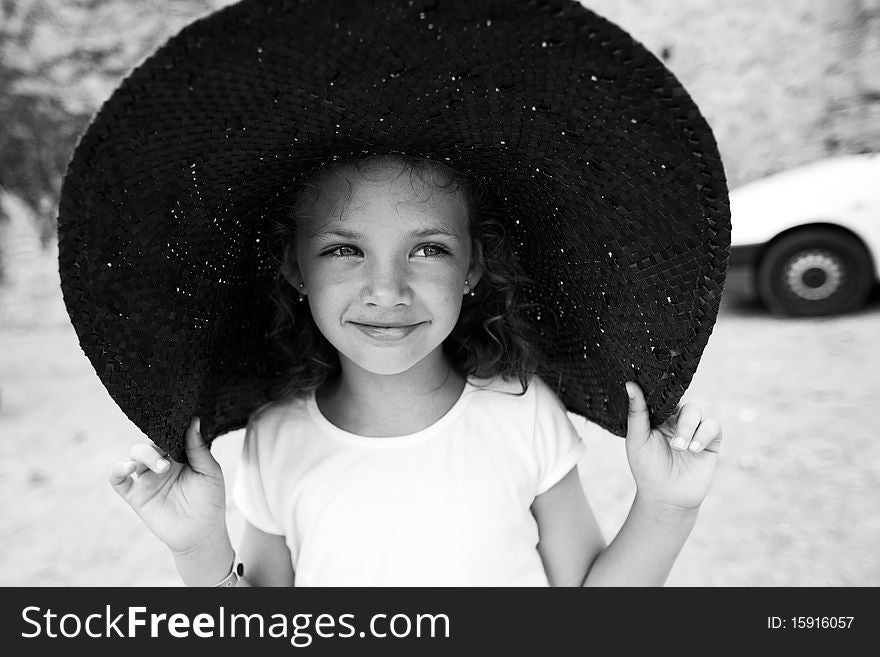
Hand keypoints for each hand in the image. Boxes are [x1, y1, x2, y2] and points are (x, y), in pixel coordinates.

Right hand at [108, 417, 229, 557]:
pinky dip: (117, 470)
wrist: (201, 533)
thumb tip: (193, 420)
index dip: (170, 428)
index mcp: (181, 455)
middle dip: (157, 447)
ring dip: (144, 456)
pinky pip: (117, 480)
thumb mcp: (210, 472)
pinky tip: (126, 468)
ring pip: (135, 456)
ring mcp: (148, 479)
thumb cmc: (209, 501)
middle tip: (170, 461)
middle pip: (150, 443)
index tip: (174, 423)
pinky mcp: (136, 495)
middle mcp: (162, 463)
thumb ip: (198, 448)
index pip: (169, 435)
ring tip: (161, 468)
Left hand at [623, 381, 720, 510]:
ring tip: (681, 448)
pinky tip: (693, 450)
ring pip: (697, 411)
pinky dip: (704, 434)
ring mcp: (694, 430)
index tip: (659, 385)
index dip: (662, 390)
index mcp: (658, 416)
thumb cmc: (647, 468)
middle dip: (679, 419)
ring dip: (689, 428)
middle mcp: (676, 420)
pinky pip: (713, 426)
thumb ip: (637, 413)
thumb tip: (630, 384)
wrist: (666, 498)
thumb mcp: (637, 439)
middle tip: (673, 442)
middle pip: (682, 401)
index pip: (663, 395)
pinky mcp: (710, 441)